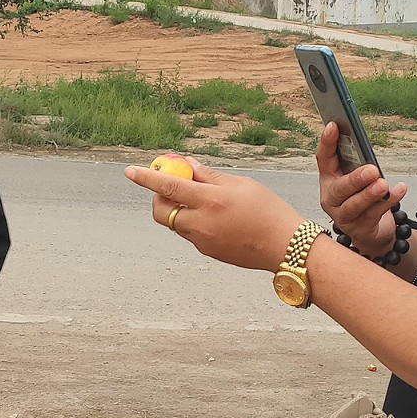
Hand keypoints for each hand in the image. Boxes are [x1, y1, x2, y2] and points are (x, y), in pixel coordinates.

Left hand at [124, 157, 303, 271]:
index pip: (168, 186)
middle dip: (159, 197)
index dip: (147, 178)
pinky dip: (192, 221)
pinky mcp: (208, 252)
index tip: (131, 171)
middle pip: (161, 211)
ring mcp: (202, 241)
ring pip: (175, 223)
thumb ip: (210, 176)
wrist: (286, 247)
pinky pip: (190, 233)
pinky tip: (215, 216)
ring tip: (203, 200)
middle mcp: (201, 223)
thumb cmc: (268, 211)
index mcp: (210, 201)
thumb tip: (188, 165)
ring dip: (178, 209)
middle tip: (173, 185)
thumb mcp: (241, 184)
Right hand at [315, 122, 407, 258]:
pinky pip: (375, 214)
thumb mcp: (358, 178)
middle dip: (354, 179)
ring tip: (382, 184)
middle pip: (338, 189)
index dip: (327, 143)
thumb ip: (358, 163)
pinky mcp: (359, 229)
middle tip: (371, 170)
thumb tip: (363, 143)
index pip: (323, 159)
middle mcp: (331, 198)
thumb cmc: (363, 198)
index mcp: (329, 179)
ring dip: (369, 194)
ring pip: (354, 206)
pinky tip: (399, 190)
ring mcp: (343, 216)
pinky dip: (389, 201)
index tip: (334, 125)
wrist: (370, 230)